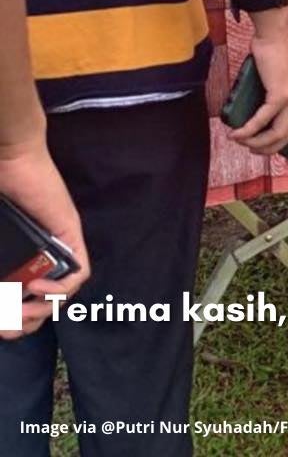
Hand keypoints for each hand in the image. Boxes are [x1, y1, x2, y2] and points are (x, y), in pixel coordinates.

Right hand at [0, 139, 89, 338]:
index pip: (27, 303)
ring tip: (19, 310)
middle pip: (46, 305)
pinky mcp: (70, 235)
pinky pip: (79, 273)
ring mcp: (59, 246)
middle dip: (25, 323)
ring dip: (40, 310)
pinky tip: (36, 285)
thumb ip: (0, 267)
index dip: (14, 322)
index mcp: (22, 260)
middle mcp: (44, 256)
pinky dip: (59, 288)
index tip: (0, 326)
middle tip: (8, 325)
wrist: (9, 161)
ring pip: (64, 295)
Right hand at [228, 10, 287, 159]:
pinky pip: (263, 119)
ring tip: (242, 142)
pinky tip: (237, 133)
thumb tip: (262, 108)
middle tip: (254, 150)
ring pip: (278, 132)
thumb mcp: (285, 72)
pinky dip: (249, 129)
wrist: (274, 31)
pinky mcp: (281, 93)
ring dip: (258, 142)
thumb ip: (281, 88)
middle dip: (271, 147)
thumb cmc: (275, 47)